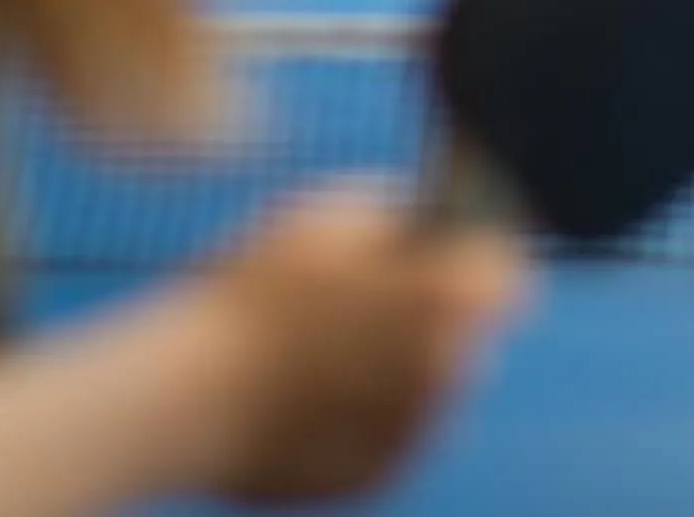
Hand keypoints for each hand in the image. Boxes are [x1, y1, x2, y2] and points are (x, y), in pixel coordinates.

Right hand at [206, 185, 531, 505]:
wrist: (187, 399)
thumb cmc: (248, 298)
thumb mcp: (322, 217)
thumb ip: (390, 213)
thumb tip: (414, 221)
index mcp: (446, 298)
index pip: (506, 276)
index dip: (473, 262)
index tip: (446, 259)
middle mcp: (448, 371)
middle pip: (464, 338)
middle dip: (430, 321)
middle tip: (367, 308)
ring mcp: (415, 433)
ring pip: (427, 393)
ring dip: (397, 374)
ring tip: (326, 356)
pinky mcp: (378, 479)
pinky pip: (388, 440)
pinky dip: (362, 422)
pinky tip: (310, 401)